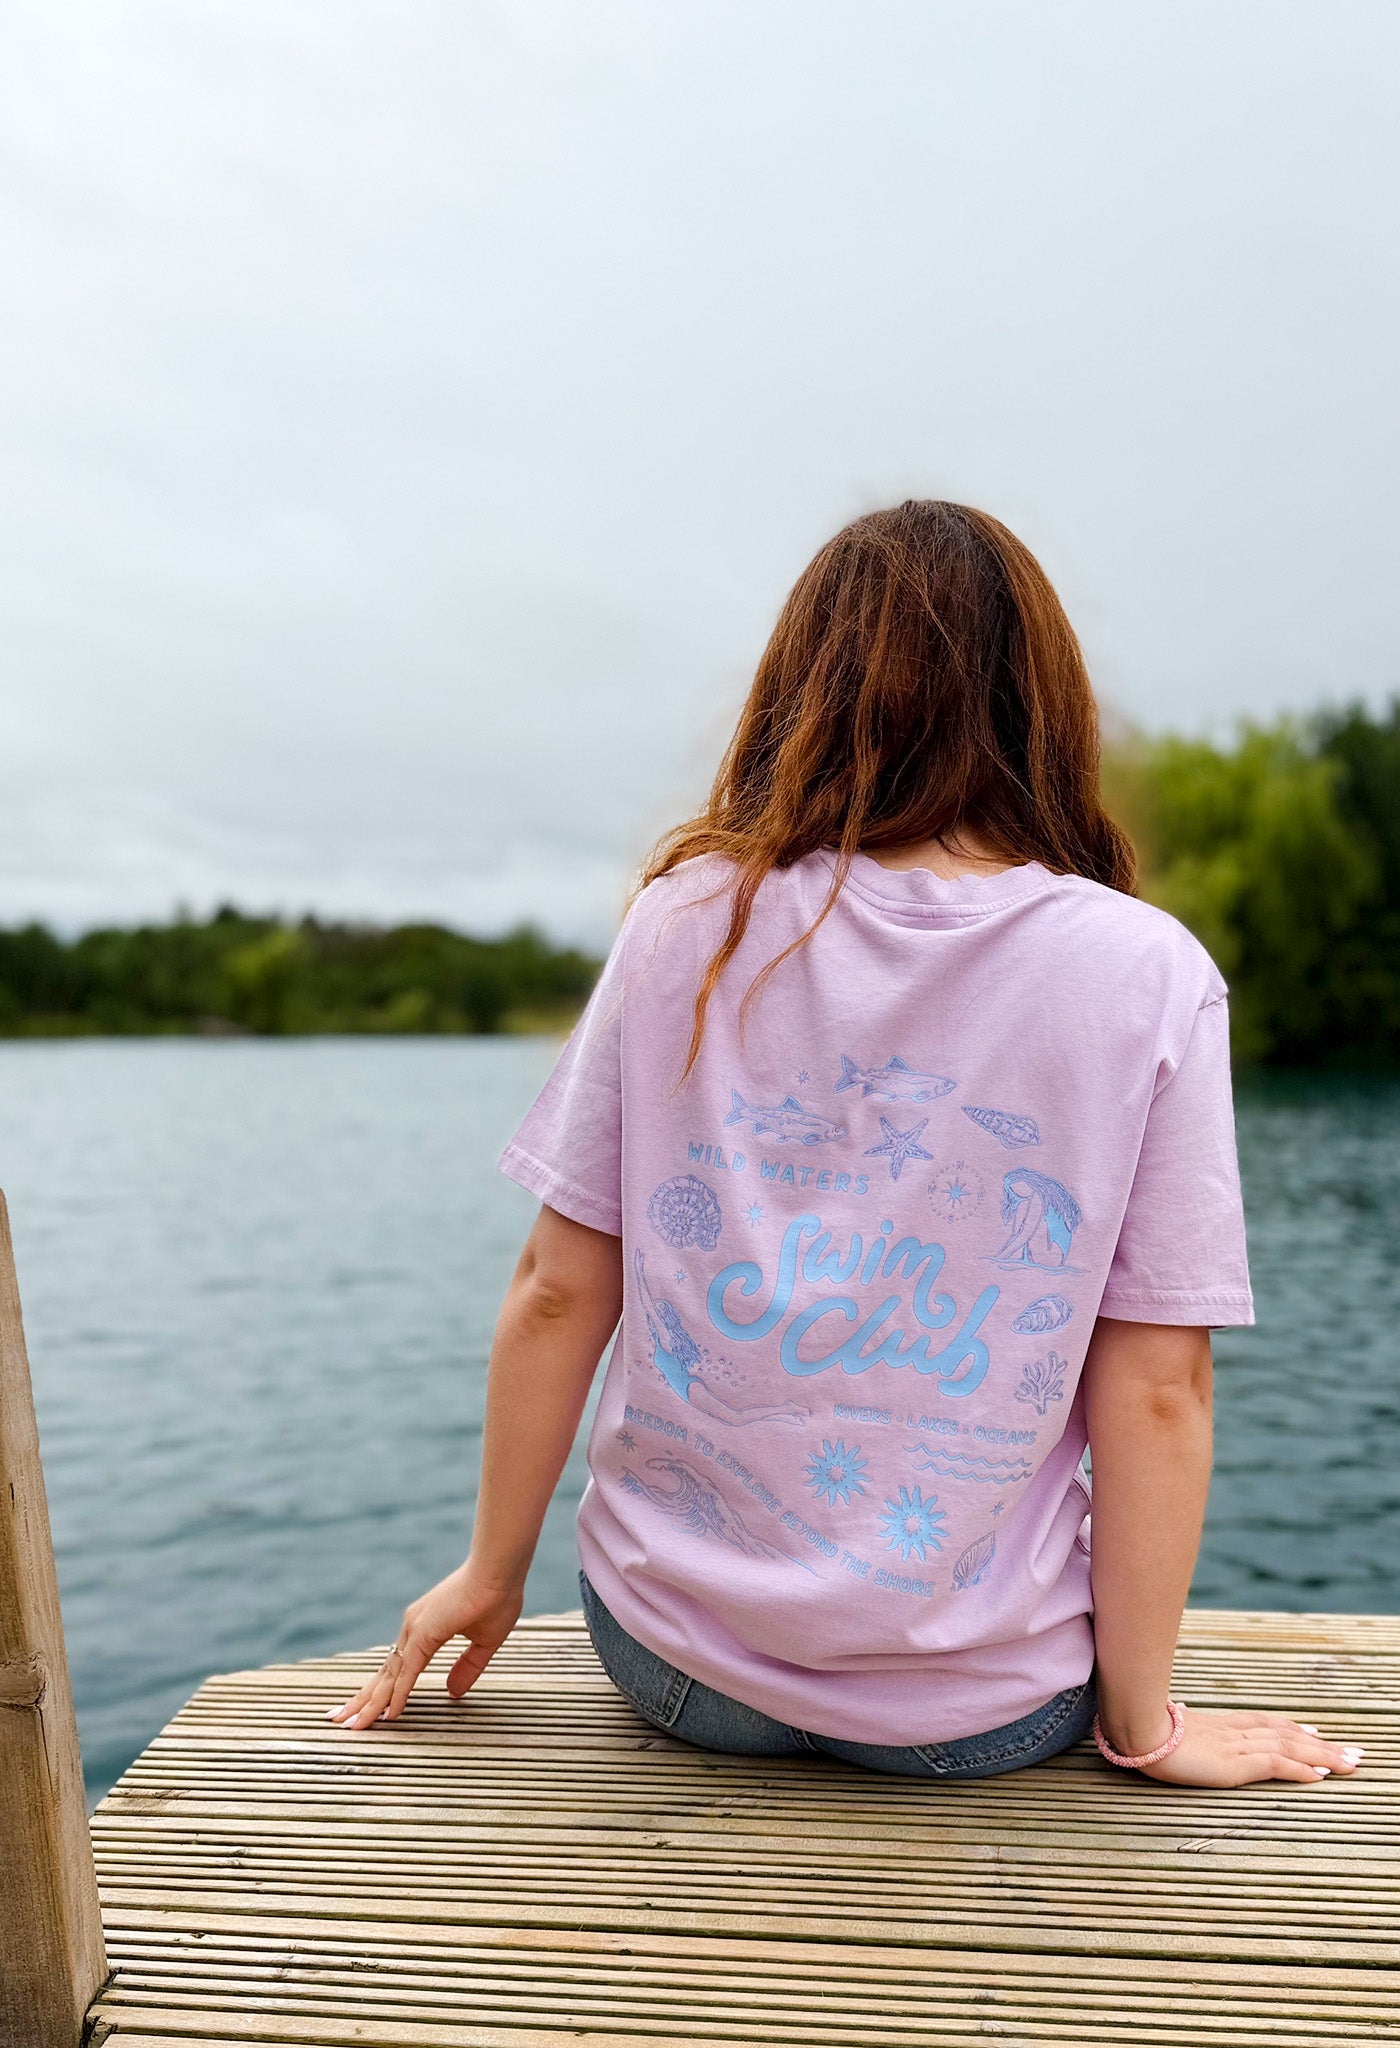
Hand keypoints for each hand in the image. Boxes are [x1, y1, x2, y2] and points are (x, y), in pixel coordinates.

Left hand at [327, 1562, 523, 1727]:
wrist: (500, 1570)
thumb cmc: (497, 1597)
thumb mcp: (484, 1642)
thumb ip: (467, 1668)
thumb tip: (451, 1692)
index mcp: (425, 1627)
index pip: (398, 1666)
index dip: (383, 1690)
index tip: (369, 1710)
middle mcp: (413, 1627)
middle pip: (384, 1674)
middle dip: (362, 1701)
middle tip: (341, 1722)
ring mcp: (415, 1629)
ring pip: (389, 1676)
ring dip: (370, 1704)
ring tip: (351, 1726)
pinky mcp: (424, 1633)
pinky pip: (408, 1671)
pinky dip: (398, 1694)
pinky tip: (389, 1714)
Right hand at [1129, 1708, 1362, 1786]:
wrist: (1133, 1729)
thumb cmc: (1142, 1730)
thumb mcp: (1166, 1733)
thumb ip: (1178, 1733)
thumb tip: (1172, 1728)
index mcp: (1219, 1724)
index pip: (1266, 1723)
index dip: (1294, 1728)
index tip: (1316, 1731)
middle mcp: (1234, 1731)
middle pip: (1288, 1733)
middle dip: (1322, 1744)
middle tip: (1352, 1752)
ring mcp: (1235, 1745)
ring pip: (1290, 1746)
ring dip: (1323, 1756)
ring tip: (1350, 1764)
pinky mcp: (1233, 1763)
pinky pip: (1275, 1763)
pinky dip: (1300, 1768)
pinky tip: (1319, 1776)